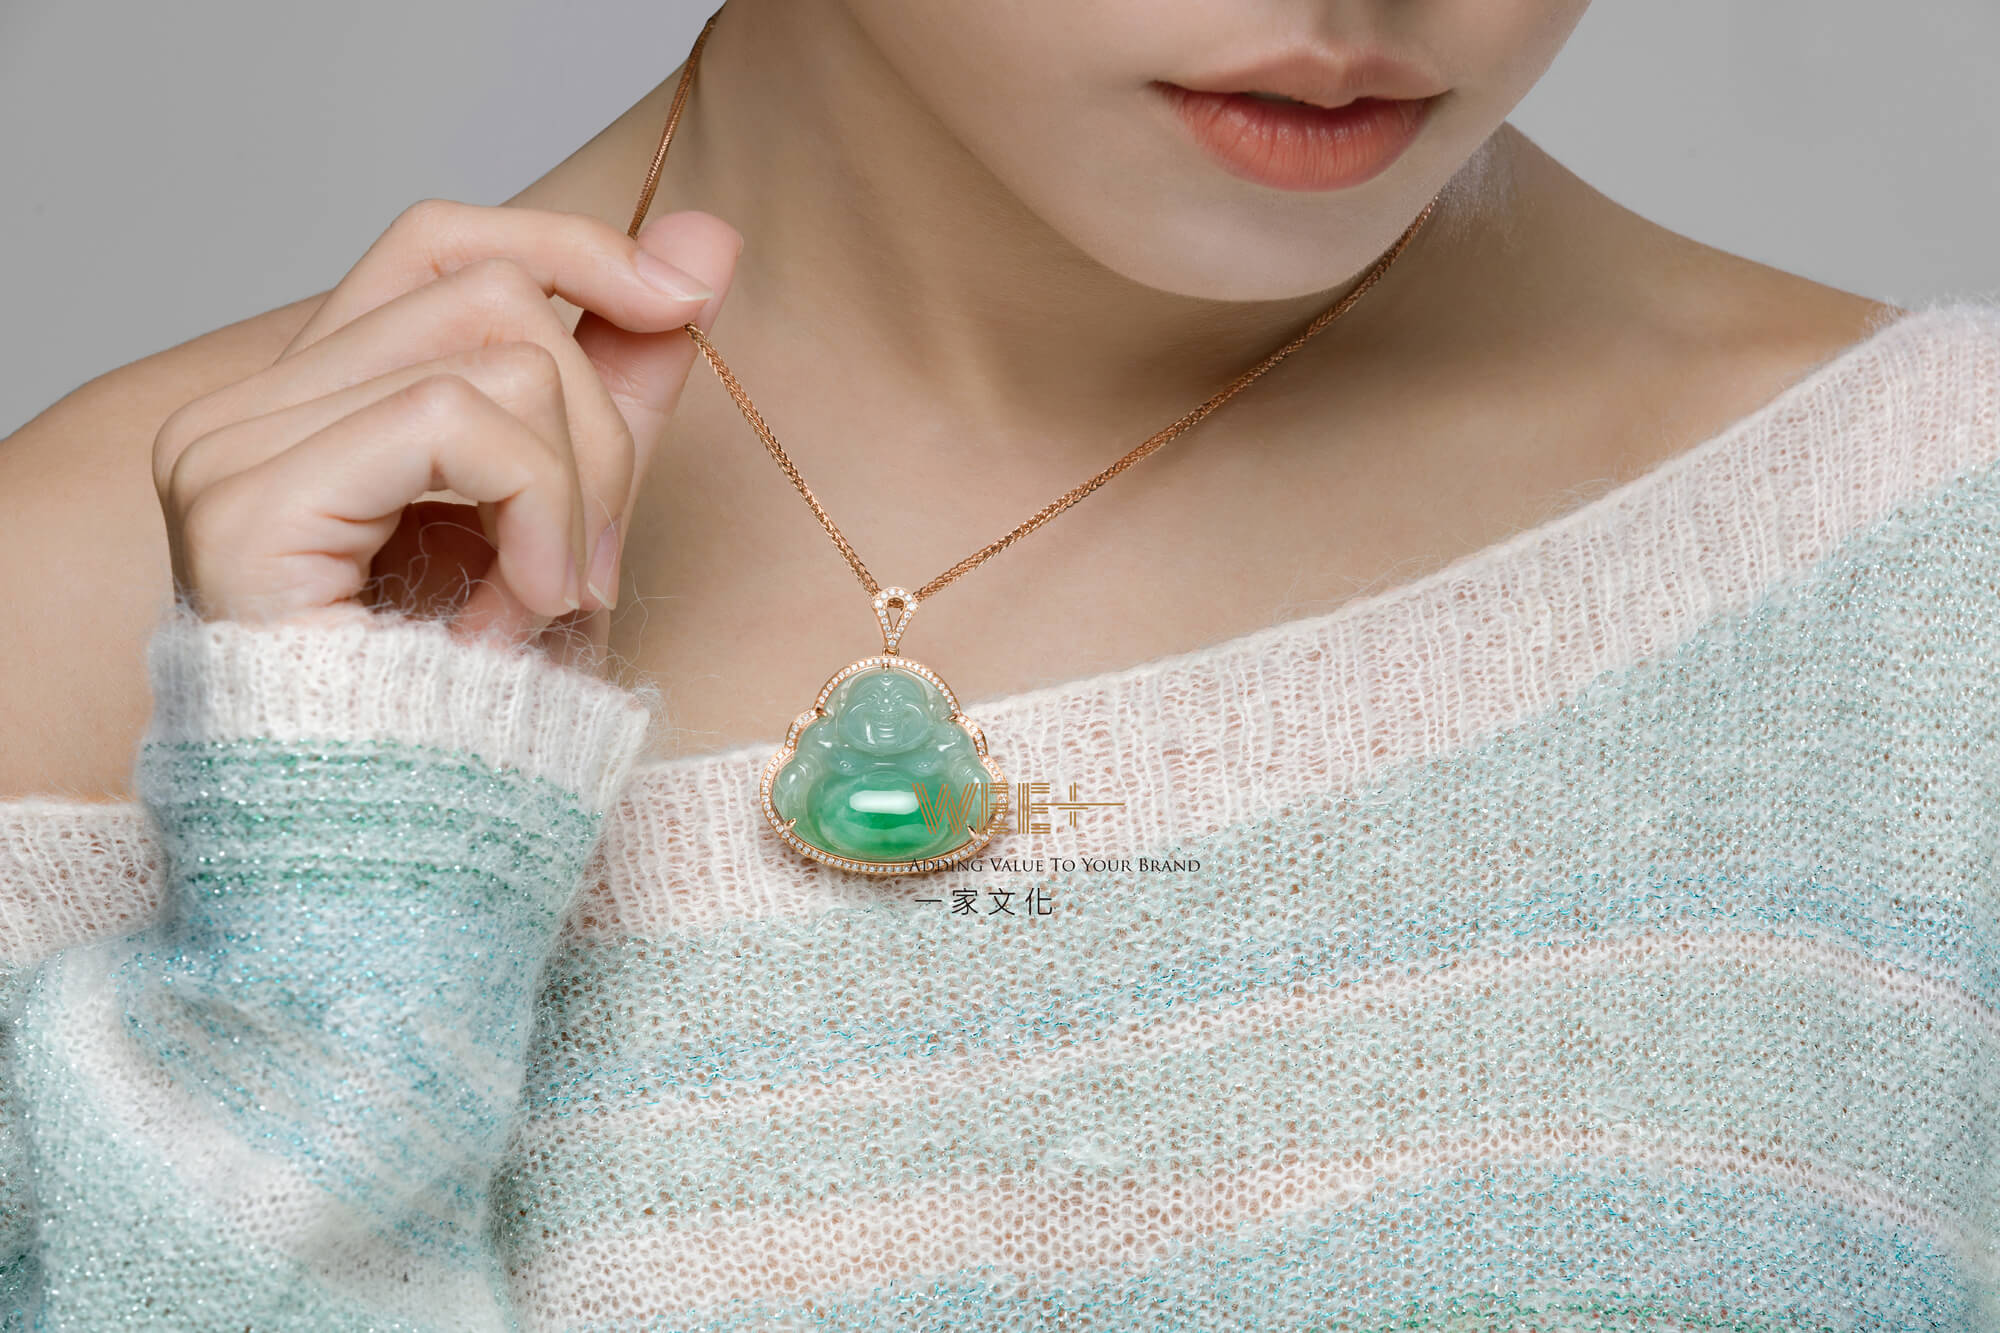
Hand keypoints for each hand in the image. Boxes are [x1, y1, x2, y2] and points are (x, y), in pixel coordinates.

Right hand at [152, 197, 741, 670]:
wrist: (407, 858)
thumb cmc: (479, 710)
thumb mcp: (576, 515)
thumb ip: (623, 379)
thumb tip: (706, 238)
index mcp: (310, 407)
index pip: (441, 246)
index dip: (570, 248)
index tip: (688, 296)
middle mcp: (244, 411)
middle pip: (490, 297)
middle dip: (596, 427)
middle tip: (590, 563)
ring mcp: (230, 449)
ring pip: (495, 353)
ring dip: (573, 492)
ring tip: (541, 605)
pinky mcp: (249, 501)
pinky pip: (459, 420)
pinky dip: (536, 514)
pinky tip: (522, 612)